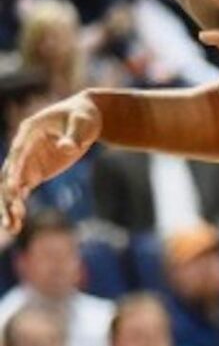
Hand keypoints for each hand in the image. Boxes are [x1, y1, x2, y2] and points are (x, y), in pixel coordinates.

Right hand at [2, 91, 101, 235]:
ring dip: (9, 205)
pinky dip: (18, 205)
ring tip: (12, 228)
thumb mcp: (82, 123)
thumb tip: (67, 148)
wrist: (84, 117)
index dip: (16, 171)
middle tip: (10, 216)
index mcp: (29, 132)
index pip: (18, 154)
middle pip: (8, 173)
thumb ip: (74, 136)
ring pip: (11, 185)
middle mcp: (21, 147)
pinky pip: (22, 190)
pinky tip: (17, 223)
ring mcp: (26, 161)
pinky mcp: (34, 171)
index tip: (15, 189)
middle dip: (8, 195)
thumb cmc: (83, 116)